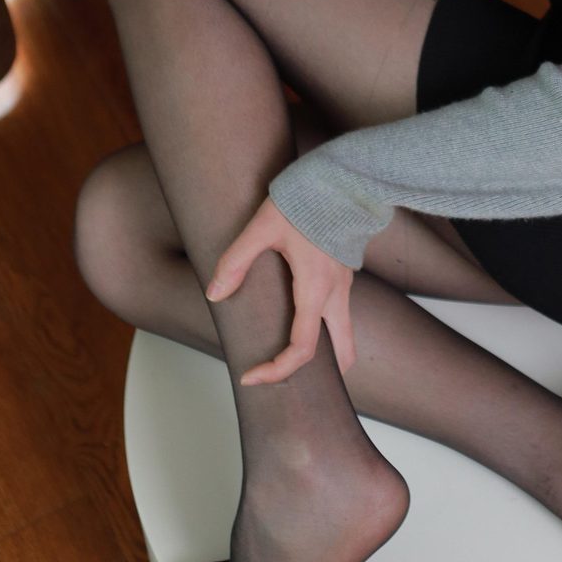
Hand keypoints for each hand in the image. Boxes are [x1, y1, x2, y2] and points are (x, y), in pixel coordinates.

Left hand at [205, 195, 356, 382]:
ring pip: (346, 333)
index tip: (252, 376)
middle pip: (343, 353)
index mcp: (315, 289)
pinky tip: (306, 321)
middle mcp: (336, 293)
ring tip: (298, 360)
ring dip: (330, 354)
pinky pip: (342, 312)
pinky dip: (330, 329)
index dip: (277, 370)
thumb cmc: (303, 200)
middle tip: (292, 384)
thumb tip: (215, 294)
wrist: (340, 177)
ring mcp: (346, 283)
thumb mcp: (262, 229)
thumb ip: (236, 261)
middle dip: (325, 377)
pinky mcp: (346, 272)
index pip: (301, 349)